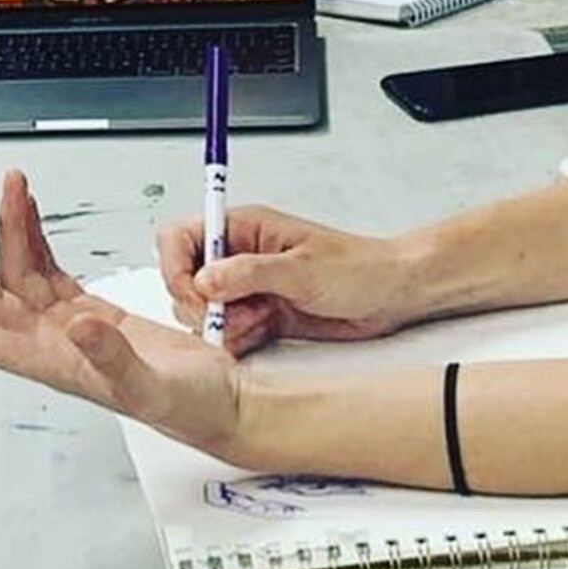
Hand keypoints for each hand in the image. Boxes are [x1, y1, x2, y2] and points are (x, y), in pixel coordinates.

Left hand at [0, 172, 246, 456]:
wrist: (220, 400)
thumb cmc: (187, 405)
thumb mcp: (150, 384)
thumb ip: (110, 356)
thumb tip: (76, 326)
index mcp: (51, 363)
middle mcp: (50, 342)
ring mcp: (69, 323)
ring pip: (21, 269)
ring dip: (10, 228)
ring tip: (10, 185)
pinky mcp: (92, 308)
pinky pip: (49, 266)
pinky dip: (36, 235)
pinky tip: (31, 210)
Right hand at [154, 204, 417, 357]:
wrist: (391, 295)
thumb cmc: (359, 268)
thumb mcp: (303, 268)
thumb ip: (250, 273)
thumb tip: (204, 278)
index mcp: (243, 229)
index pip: (182, 238)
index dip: (176, 266)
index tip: (194, 293)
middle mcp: (239, 257)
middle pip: (185, 280)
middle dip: (201, 305)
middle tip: (230, 316)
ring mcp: (247, 288)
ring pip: (203, 312)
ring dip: (223, 325)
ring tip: (259, 320)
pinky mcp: (258, 315)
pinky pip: (227, 332)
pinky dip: (238, 339)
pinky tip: (266, 331)